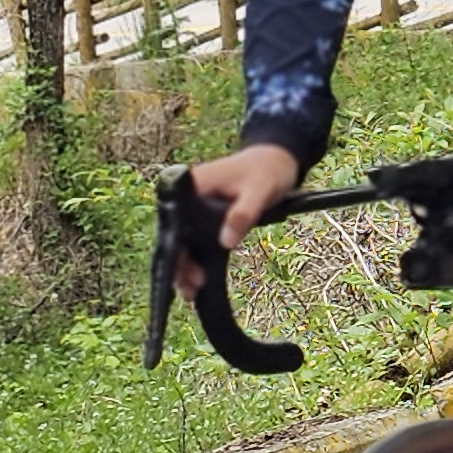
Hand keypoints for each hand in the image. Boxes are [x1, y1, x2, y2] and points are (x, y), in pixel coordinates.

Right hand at [181, 144, 304, 294]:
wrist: (277, 159)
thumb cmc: (268, 171)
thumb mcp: (260, 191)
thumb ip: (243, 214)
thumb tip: (225, 242)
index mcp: (192, 185)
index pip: (175, 222)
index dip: (176, 250)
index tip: (182, 275)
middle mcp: (187, 196)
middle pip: (176, 235)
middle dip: (181, 264)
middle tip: (191, 290)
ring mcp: (195, 206)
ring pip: (184, 241)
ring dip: (186, 266)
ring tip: (191, 293)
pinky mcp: (205, 215)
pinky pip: (196, 239)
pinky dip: (197, 258)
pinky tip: (198, 280)